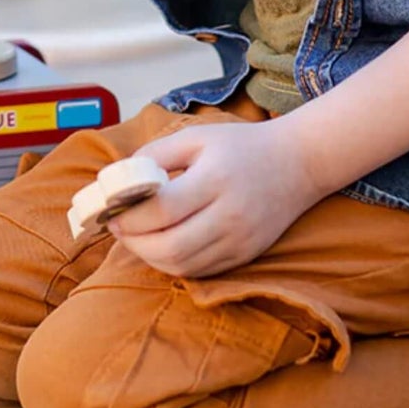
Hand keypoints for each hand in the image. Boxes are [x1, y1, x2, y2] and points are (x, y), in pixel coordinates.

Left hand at [106, 120, 323, 277]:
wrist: (298, 162)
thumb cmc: (241, 145)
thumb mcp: (197, 136)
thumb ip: (156, 154)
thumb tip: (117, 178)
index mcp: (215, 179)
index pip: (161, 210)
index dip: (129, 216)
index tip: (110, 210)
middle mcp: (230, 216)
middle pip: (170, 247)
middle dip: (134, 242)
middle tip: (117, 227)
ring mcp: (240, 241)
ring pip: (183, 266)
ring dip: (149, 257)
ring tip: (134, 237)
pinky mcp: (245, 256)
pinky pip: (200, 271)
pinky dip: (173, 264)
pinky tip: (160, 246)